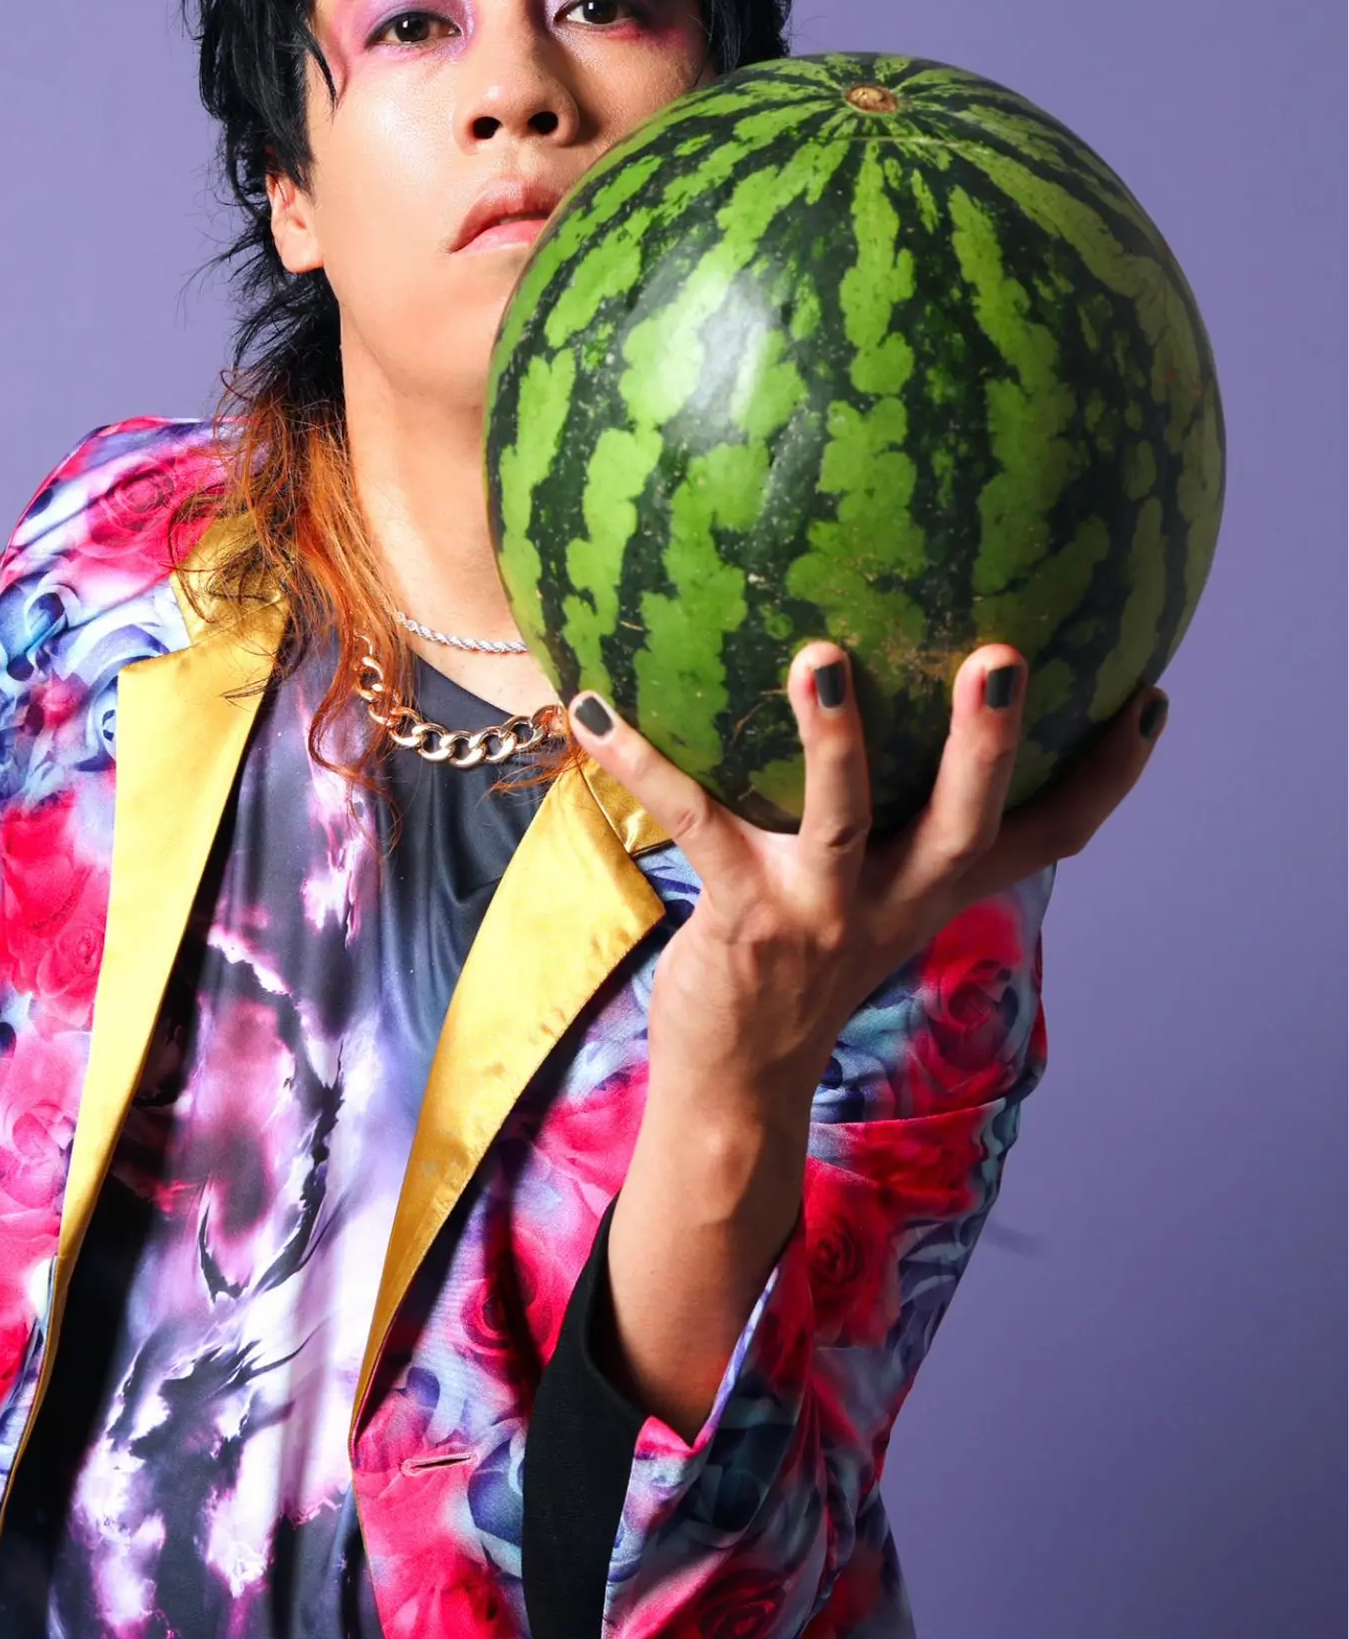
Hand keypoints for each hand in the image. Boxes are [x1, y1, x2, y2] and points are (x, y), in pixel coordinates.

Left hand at [568, 645, 1168, 1121]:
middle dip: (988, 745)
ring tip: (818, 659)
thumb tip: (870, 699)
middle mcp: (896, 902)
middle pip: (963, 822)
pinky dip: (644, 763)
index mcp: (937, 891)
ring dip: (832, 741)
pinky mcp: (742, 922)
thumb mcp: (871, 900)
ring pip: (839, 821)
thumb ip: (894, 826)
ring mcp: (821, 915)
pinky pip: (696, 821)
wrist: (737, 1089)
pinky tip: (598, 705)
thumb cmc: (803, 966)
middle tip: (1000, 658)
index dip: (1108, 778)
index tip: (1149, 699)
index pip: (1048, 839)